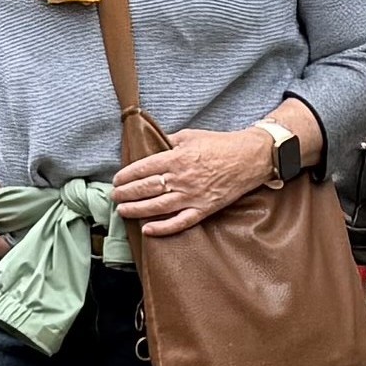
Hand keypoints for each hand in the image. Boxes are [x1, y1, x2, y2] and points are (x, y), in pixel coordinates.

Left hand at [112, 121, 278, 239]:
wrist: (250, 157)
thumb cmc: (220, 144)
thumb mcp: (190, 135)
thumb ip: (169, 142)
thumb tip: (151, 146)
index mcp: (176, 158)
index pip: (143, 169)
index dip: (126, 176)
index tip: (117, 180)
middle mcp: (182, 178)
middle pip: (146, 189)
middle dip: (126, 193)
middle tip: (114, 196)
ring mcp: (193, 196)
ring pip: (157, 207)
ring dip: (136, 210)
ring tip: (122, 211)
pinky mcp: (204, 209)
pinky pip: (180, 222)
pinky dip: (162, 228)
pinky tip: (147, 230)